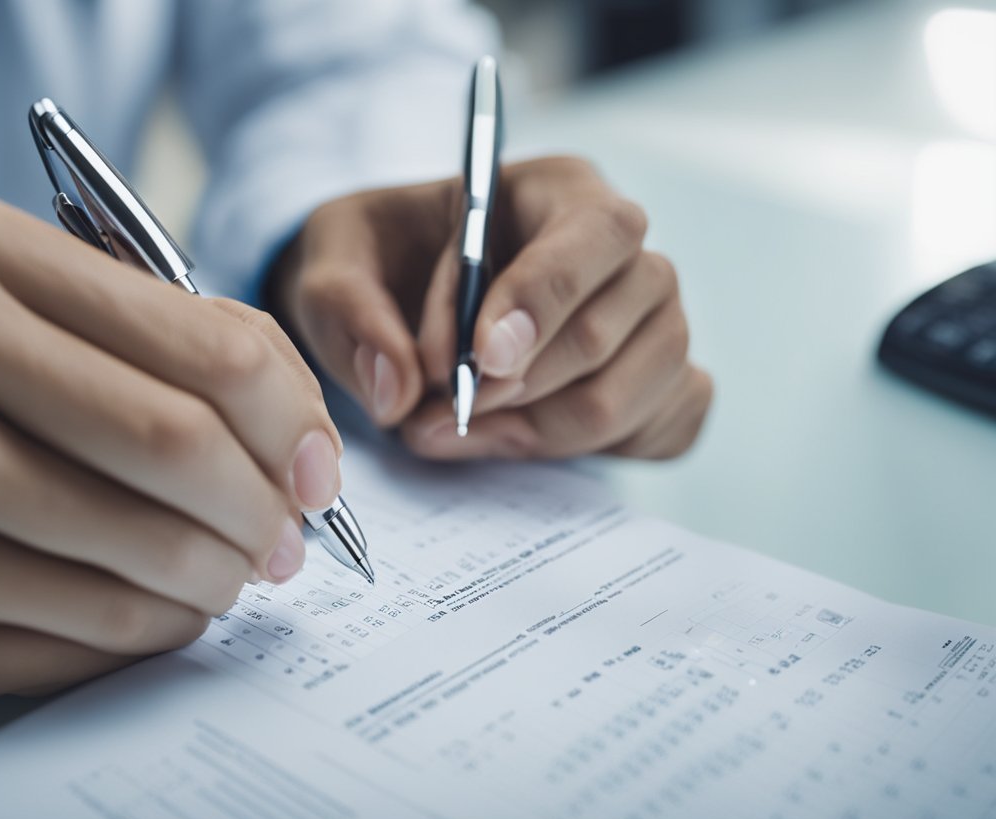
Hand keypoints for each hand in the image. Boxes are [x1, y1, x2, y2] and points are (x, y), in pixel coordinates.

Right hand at [0, 188, 341, 706]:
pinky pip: (86, 630)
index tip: (317, 467)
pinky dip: (156, 625)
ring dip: (218, 575)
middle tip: (286, 539)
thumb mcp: (17, 301)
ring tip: (230, 573)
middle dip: (263, 508)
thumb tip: (304, 439)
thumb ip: (165, 336)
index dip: (291, 419)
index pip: (202, 345)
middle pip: (174, 445)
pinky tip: (161, 606)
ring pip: (139, 551)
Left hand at [269, 156, 711, 459]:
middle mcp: (626, 255)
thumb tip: (396, 387)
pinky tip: (506, 436)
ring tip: (450, 427)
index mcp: (562, 190)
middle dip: (511, 387)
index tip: (478, 358)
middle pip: (604, 332)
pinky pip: (651, 434)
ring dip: (525, 432)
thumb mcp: (333, 263)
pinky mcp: (662, 388)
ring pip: (618, 400)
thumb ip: (350, 311)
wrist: (401, 300)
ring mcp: (655, 324)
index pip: (593, 234)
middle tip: (433, 410)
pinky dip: (570, 452)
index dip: (542, 300)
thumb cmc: (381, 265)